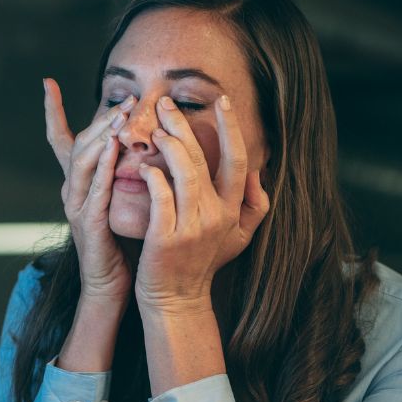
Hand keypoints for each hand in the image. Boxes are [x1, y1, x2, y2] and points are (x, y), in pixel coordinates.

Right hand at [44, 77, 135, 303]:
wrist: (111, 285)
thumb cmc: (120, 243)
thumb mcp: (118, 200)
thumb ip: (120, 173)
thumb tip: (136, 142)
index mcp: (78, 183)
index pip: (61, 140)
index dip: (53, 111)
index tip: (47, 82)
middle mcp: (72, 190)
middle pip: (78, 143)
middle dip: (100, 118)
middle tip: (125, 98)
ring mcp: (76, 206)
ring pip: (83, 161)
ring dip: (102, 135)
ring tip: (121, 115)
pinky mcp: (88, 222)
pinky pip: (95, 188)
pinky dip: (103, 166)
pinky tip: (113, 147)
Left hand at [135, 94, 269, 313]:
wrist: (177, 300)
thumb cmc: (202, 264)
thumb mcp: (238, 238)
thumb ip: (254, 206)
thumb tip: (258, 175)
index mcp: (232, 210)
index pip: (238, 159)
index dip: (232, 128)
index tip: (223, 100)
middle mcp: (215, 215)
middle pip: (203, 158)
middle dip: (182, 125)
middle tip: (165, 104)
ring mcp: (191, 226)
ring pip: (183, 172)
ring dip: (167, 144)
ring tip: (153, 129)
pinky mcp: (166, 237)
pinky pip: (160, 196)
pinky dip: (152, 177)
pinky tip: (143, 166)